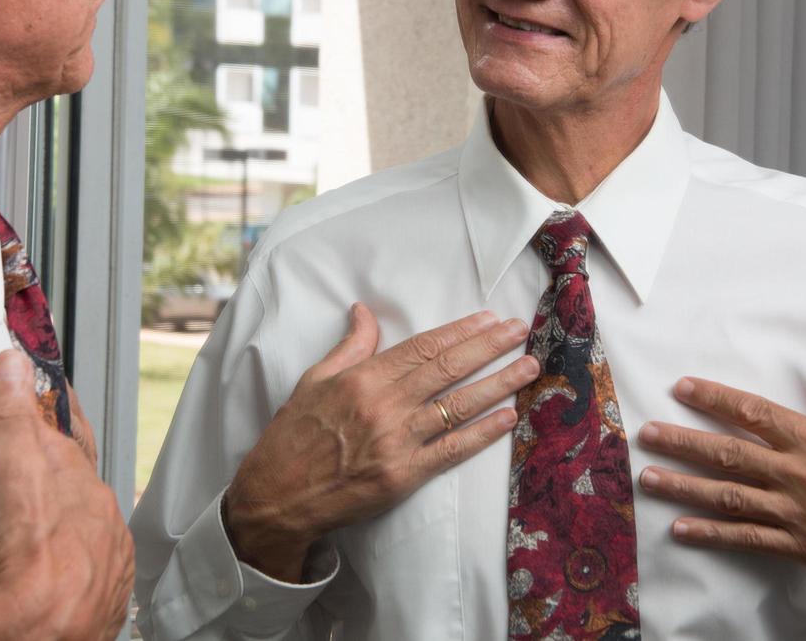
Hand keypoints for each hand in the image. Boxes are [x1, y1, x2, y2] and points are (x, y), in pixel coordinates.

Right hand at [0, 351, 133, 640]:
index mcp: (84, 488)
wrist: (45, 635)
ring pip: (88, 527)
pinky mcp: (101, 599)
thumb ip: (14, 418)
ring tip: (41, 520)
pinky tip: (55, 568)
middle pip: (79, 484)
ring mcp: (106, 561)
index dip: (60, 416)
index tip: (55, 395)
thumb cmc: (31, 564)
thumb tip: (14, 365)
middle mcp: (104, 521)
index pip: (74, 438)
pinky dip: (74, 563)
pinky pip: (91, 571)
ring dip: (67, 519)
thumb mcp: (14, 475)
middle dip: (59, 470)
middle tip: (35, 460)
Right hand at [225, 304, 538, 581]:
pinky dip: (483, 433)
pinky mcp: (404, 476)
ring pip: (458, 406)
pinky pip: (452, 450)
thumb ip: (349, 347)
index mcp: (362, 378)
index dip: (459, 331)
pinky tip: (508, 417)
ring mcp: (397, 441)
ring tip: (527, 367)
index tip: (488, 319)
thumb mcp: (314, 380)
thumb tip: (364, 310)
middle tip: (518, 330)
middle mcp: (384, 405)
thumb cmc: (293, 435)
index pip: (422, 347)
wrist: (277, 495)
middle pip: (447, 369)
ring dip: (498, 384)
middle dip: (488, 347)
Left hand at [636, 320, 805, 572]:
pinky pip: (746, 538)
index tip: (683, 388)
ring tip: (649, 477)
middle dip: (684, 442)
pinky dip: (712, 534)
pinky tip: (680, 528)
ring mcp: (793, 511)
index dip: (715, 398)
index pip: (754, 412)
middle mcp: (796, 473)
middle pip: (729, 453)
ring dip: (685, 486)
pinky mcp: (795, 545)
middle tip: (647, 434)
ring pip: (729, 495)